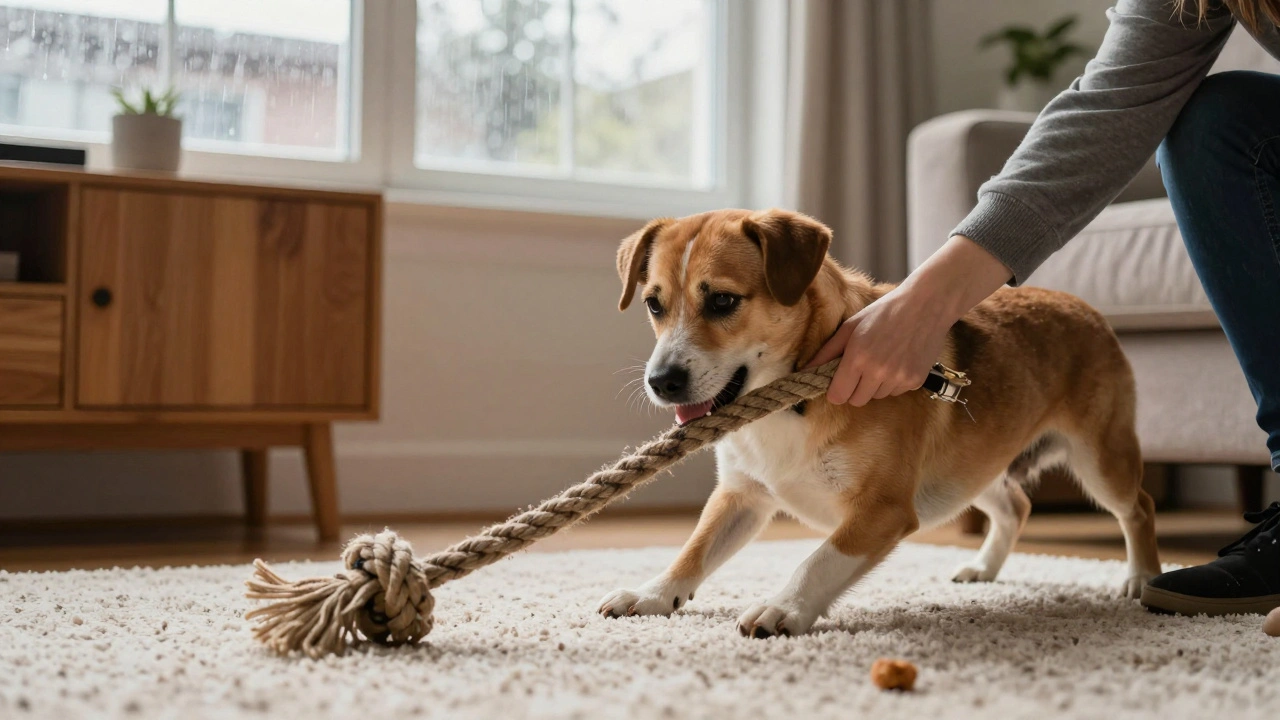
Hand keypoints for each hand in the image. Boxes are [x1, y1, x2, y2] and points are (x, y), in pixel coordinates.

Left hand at [804, 234, 1012, 406]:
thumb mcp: (850, 327)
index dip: (836, 390)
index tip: (839, 381)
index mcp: (858, 358)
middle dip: (854, 389)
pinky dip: (894, 381)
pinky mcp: (915, 381)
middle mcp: (878, 372)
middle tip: (860, 368)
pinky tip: (898, 359)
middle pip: (857, 400)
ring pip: (877, 396)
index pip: (838, 396)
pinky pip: (896, 391)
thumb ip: (827, 352)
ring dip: (875, 384)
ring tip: (882, 358)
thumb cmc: (884, 312)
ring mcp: (899, 378)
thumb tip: (805, 371)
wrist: (926, 305)